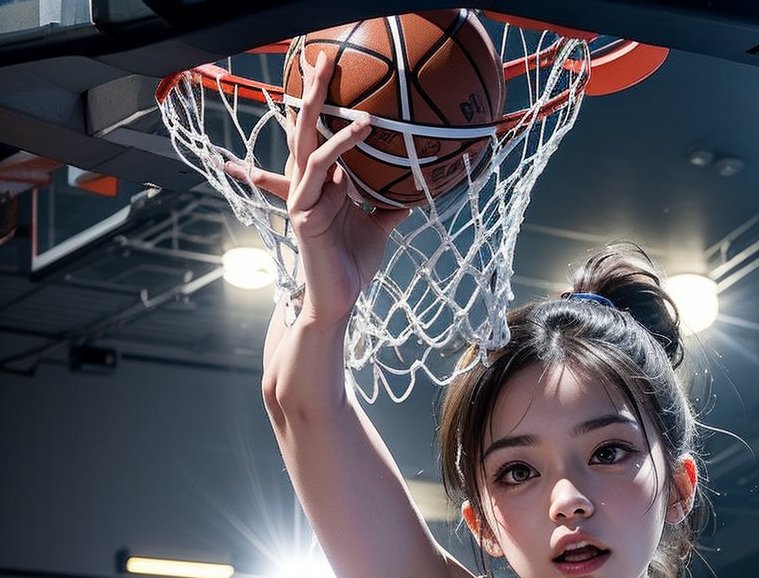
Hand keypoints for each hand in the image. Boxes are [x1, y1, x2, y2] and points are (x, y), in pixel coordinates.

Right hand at [229, 49, 406, 322]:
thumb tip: (415, 185)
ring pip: (306, 142)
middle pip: (303, 128)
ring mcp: (302, 197)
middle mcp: (307, 185)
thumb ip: (389, 204)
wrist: (338, 301)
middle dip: (310, 90)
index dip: (321, 105)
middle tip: (321, 54)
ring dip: (318, 107)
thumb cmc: (353, 266)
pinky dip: (338, 148)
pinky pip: (319, 170)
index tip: (330, 71)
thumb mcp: (378, 228)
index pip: (316, 135)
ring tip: (332, 75)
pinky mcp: (303, 213)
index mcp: (321, 185)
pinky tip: (360, 129)